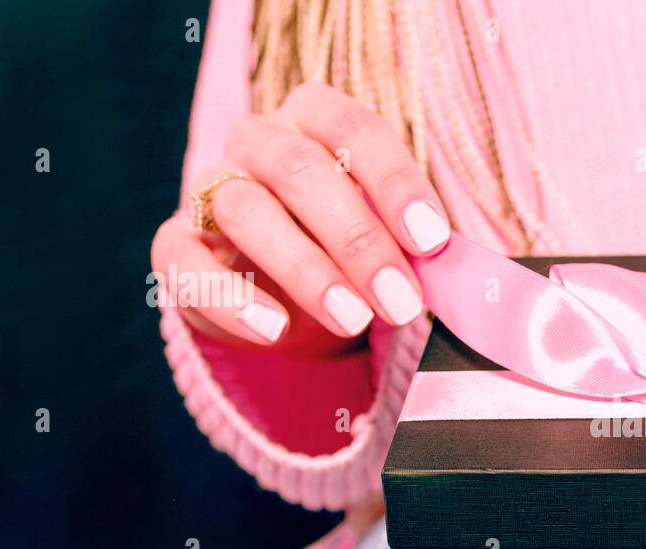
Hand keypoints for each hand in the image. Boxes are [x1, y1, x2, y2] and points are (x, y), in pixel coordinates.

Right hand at [151, 82, 449, 354]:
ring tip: (353, 319)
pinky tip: (275, 329)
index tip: (433, 242)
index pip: (356, 130)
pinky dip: (231, 298)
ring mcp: (212, 189)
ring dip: (306, 269)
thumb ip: (418, 250)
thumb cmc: (348, 251)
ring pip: (246, 209)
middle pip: (301, 169)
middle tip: (402, 301)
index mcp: (318, 121)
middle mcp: (260, 142)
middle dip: (358, 239)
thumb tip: (468, 280)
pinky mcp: (177, 244)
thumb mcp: (390, 242)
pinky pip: (187, 262)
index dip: (396, 184)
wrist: (280, 293)